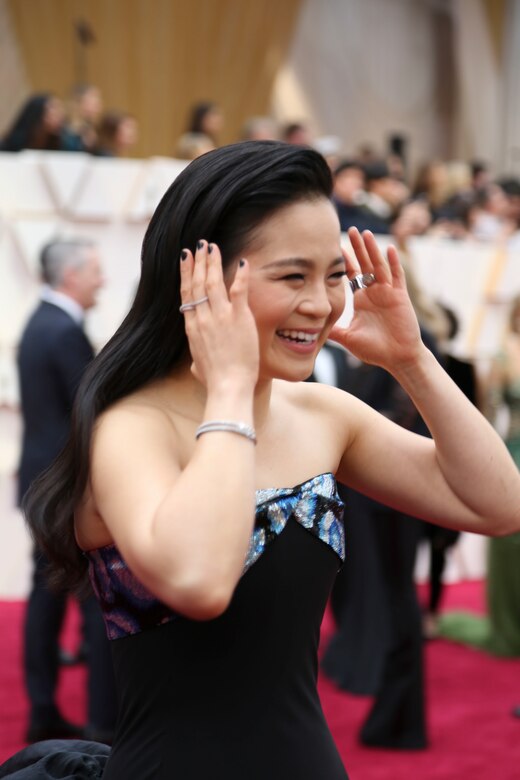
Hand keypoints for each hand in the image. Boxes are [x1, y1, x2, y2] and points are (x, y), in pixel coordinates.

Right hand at [179, 241, 258, 390]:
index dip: (185, 274)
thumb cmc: (215, 381)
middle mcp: (203, 318)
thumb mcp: (198, 369)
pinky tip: (243, 261)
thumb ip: (196, 361)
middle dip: (197, 262)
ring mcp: (220, 317)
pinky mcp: (238, 318)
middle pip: (196, 283)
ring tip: (212, 246)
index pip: (187, 295)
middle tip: (199, 245)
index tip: (185, 259)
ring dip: (212, 262)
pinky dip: (241, 274)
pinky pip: (239, 290)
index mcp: (192, 328)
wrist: (227, 386)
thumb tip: (194, 365)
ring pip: (212, 282)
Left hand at [328, 228, 422, 370]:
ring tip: (366, 234)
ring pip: (379, 266)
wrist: (398, 359)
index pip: (352, 275)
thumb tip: (311, 329)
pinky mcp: (400, 297)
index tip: (334, 247)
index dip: (344, 262)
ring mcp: (388, 293)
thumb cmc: (375, 349)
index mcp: (362, 300)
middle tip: (350, 230)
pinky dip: (394, 263)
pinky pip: (397, 277)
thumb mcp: (348, 337)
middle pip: (365, 265)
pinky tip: (389, 249)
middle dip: (358, 248)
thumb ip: (333, 330)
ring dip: (373, 250)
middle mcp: (375, 293)